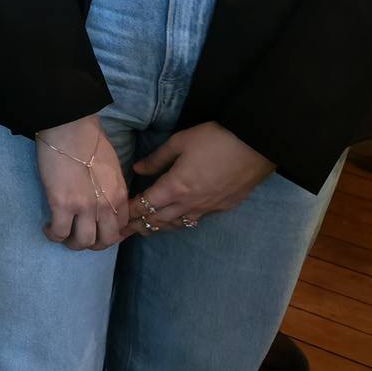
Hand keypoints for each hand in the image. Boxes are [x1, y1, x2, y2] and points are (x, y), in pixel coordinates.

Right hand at [34, 115, 126, 250]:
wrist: (69, 126)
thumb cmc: (89, 139)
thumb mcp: (111, 167)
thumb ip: (111, 187)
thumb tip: (102, 197)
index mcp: (119, 195)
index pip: (120, 228)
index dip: (107, 234)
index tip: (96, 230)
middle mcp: (106, 206)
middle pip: (104, 241)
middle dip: (92, 244)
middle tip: (79, 236)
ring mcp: (84, 207)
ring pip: (83, 242)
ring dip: (72, 243)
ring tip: (62, 234)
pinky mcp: (62, 204)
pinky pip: (59, 232)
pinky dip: (53, 235)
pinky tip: (48, 228)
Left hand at [129, 122, 275, 230]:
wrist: (254, 146)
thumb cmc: (214, 139)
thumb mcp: (179, 142)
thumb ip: (156, 158)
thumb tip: (137, 169)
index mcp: (175, 187)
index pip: (145, 205)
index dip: (129, 212)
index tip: (116, 218)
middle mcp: (189, 203)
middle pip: (159, 220)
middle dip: (139, 225)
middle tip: (123, 231)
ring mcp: (208, 208)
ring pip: (177, 224)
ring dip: (159, 227)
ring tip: (146, 229)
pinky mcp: (223, 208)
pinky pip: (195, 220)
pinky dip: (180, 223)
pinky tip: (177, 220)